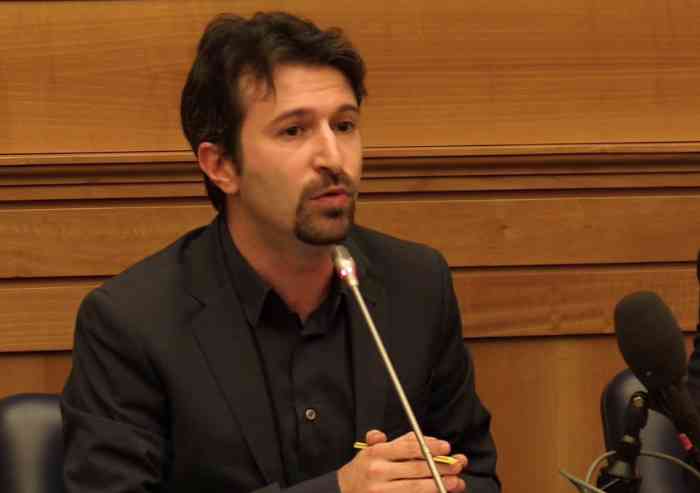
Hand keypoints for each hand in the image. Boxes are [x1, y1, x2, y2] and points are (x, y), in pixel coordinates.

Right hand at [338, 430, 467, 492]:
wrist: (343, 492)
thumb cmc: (363, 468)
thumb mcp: (372, 449)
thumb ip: (394, 442)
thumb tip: (418, 437)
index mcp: (376, 453)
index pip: (408, 447)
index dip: (430, 446)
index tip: (446, 446)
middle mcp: (378, 472)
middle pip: (417, 469)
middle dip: (441, 467)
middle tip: (458, 464)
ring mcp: (381, 492)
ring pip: (416, 488)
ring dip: (439, 485)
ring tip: (455, 482)